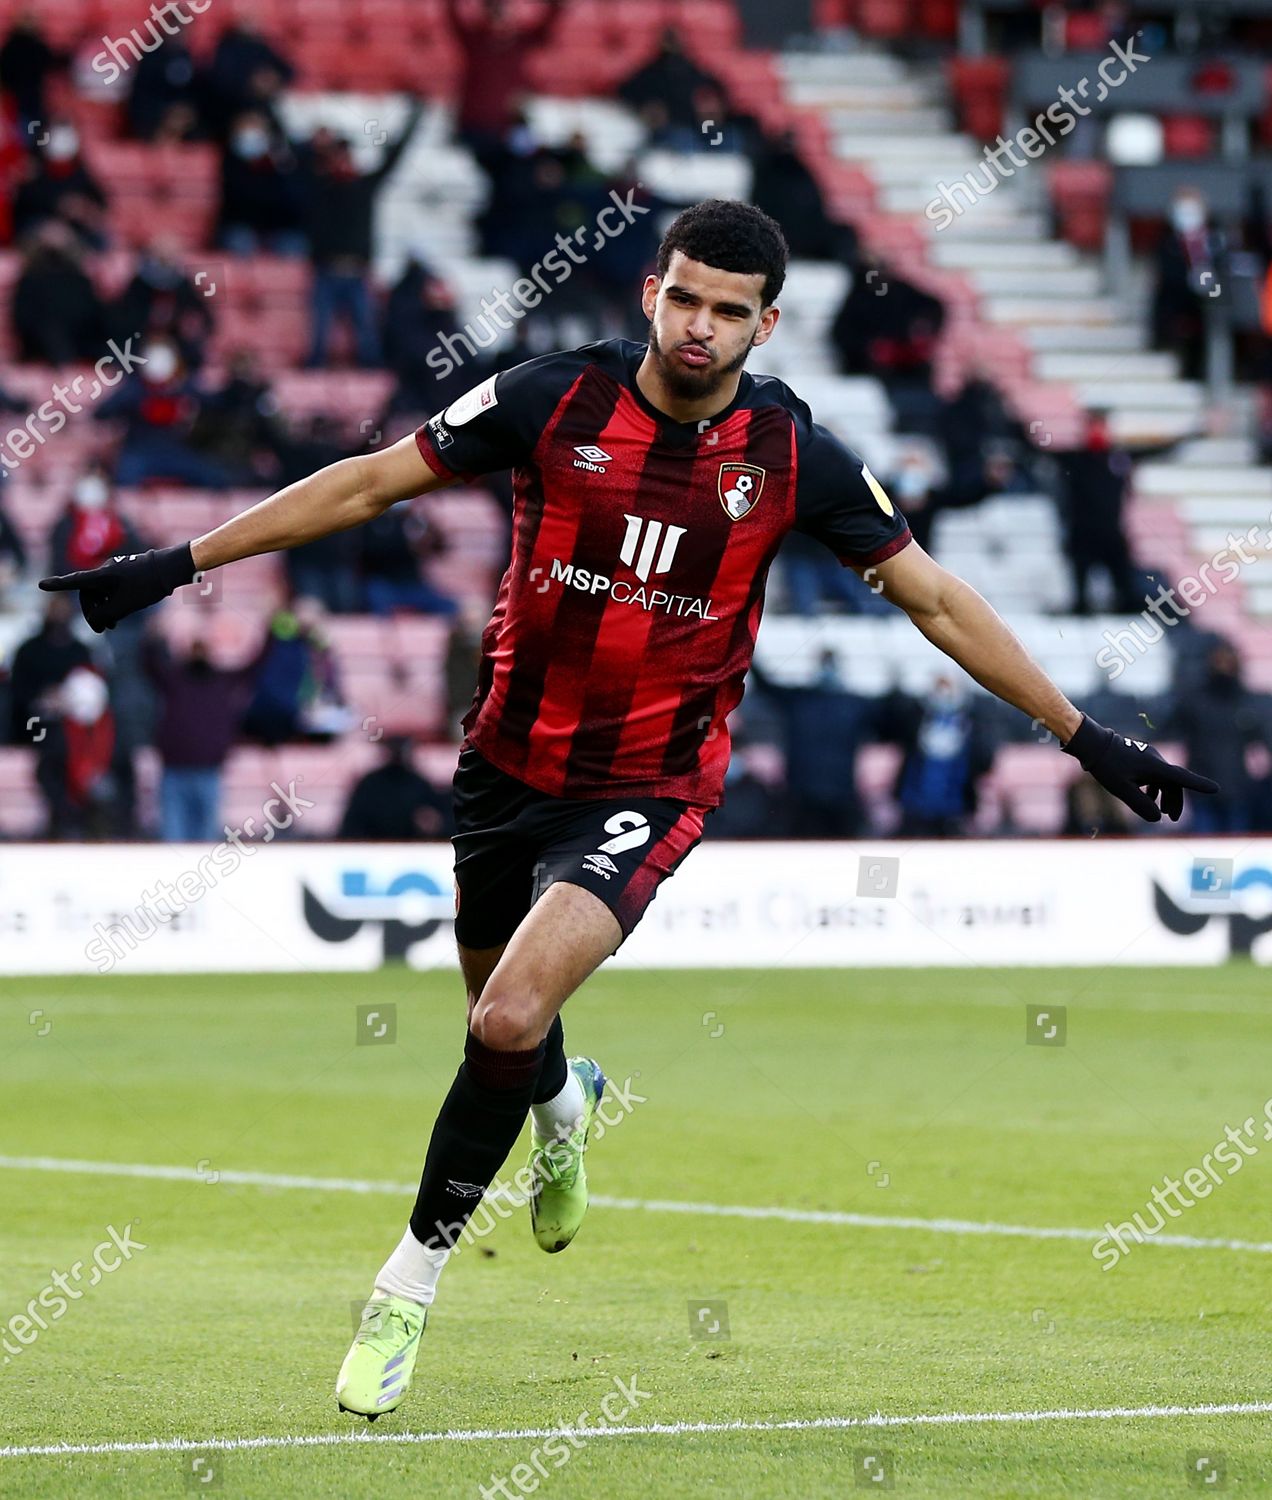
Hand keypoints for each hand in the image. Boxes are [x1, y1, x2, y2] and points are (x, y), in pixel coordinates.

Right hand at [39, 542, 196, 631]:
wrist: (170, 569)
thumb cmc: (146, 586)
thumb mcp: (123, 606)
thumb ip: (105, 615)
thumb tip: (95, 619)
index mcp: (100, 576)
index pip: (73, 582)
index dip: (57, 585)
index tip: (41, 585)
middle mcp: (104, 571)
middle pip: (88, 593)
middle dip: (92, 612)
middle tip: (101, 630)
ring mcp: (116, 571)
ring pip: (101, 593)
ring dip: (103, 609)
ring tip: (112, 626)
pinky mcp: (126, 573)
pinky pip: (112, 589)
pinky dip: (112, 602)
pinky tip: (120, 615)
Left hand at [1062, 714, 1217, 822]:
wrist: (1092, 744)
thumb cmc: (1107, 766)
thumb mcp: (1122, 789)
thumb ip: (1140, 805)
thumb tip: (1157, 818)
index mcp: (1156, 767)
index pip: (1183, 778)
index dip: (1200, 785)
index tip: (1216, 789)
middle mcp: (1157, 761)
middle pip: (1174, 783)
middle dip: (1175, 801)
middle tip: (1172, 819)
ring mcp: (1149, 758)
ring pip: (1164, 779)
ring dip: (1164, 795)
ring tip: (1161, 812)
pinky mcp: (1141, 758)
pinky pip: (1154, 775)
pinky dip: (1154, 788)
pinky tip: (1147, 797)